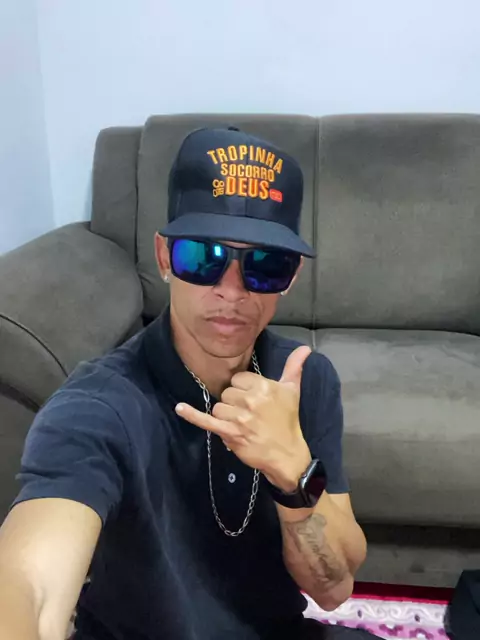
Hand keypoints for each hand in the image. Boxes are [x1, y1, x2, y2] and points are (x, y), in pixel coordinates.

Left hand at [176, 346, 312, 490]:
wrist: (287, 454)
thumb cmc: (288, 422)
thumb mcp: (292, 391)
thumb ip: (294, 367)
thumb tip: (305, 348)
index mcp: (263, 386)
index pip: (238, 379)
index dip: (243, 390)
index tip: (253, 401)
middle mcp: (251, 399)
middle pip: (227, 393)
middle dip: (234, 404)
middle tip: (249, 416)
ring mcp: (239, 417)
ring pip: (218, 407)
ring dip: (226, 417)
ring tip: (241, 425)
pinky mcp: (230, 433)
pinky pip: (206, 421)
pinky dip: (191, 414)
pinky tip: (179, 408)